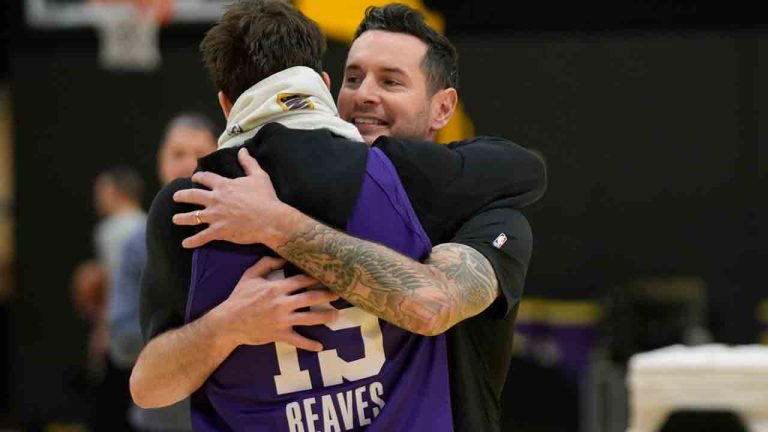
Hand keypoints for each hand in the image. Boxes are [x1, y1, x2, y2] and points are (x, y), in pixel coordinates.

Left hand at [173, 148, 287, 247]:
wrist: (270, 219)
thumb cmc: (266, 197)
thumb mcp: (258, 176)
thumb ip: (249, 162)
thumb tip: (243, 150)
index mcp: (224, 185)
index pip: (206, 178)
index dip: (199, 177)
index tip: (195, 177)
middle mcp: (215, 199)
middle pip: (192, 196)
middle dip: (182, 196)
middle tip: (176, 196)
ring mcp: (215, 216)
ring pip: (193, 217)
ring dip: (182, 218)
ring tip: (175, 219)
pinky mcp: (219, 231)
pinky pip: (201, 237)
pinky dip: (192, 241)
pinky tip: (185, 243)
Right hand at [212, 257, 338, 351]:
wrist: (227, 323)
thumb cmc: (239, 298)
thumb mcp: (250, 276)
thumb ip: (266, 264)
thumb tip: (282, 257)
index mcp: (276, 287)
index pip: (302, 280)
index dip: (316, 277)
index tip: (328, 275)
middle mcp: (282, 303)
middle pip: (311, 297)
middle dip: (327, 295)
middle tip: (340, 293)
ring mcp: (282, 320)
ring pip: (309, 318)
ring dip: (325, 317)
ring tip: (336, 315)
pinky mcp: (279, 334)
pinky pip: (297, 340)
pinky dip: (309, 344)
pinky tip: (320, 346)